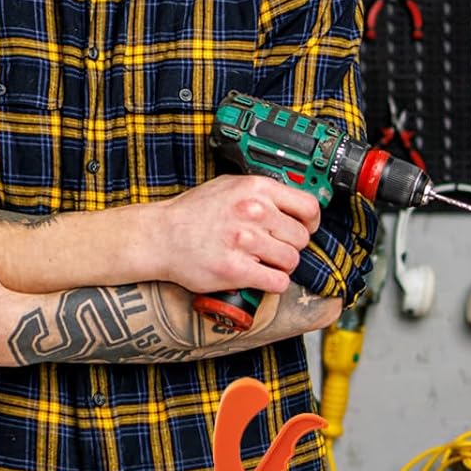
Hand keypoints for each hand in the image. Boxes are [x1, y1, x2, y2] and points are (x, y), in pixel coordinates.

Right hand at [157, 175, 320, 295]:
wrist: (160, 236)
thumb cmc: (191, 214)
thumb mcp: (229, 186)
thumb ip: (261, 192)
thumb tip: (291, 203)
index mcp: (256, 189)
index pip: (309, 207)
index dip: (310, 222)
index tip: (303, 229)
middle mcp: (254, 212)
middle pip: (301, 238)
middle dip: (290, 247)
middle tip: (272, 250)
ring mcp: (245, 241)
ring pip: (291, 261)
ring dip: (280, 266)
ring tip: (261, 263)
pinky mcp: (236, 270)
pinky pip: (277, 282)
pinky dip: (272, 284)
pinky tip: (258, 278)